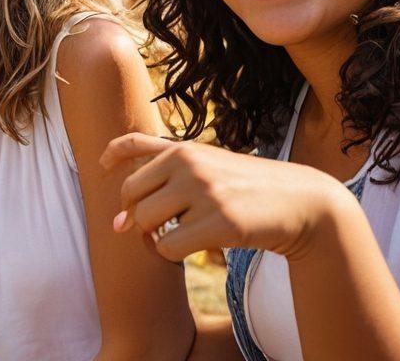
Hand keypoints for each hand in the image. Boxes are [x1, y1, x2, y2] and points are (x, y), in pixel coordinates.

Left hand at [101, 133, 352, 262]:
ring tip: (180, 236)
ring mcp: (204, 192)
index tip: (101, 166)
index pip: (129, 146)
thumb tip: (118, 223)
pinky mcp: (219, 223)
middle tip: (159, 225)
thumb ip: (164, 176)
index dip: (111, 159)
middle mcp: (189, 164)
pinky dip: (172, 254)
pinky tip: (192, 249)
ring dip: (155, 236)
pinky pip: (168, 247)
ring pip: (145, 222)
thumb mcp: (207, 163)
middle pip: (130, 194)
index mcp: (183, 148)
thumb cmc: (245, 186)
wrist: (298, 202)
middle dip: (136, 215)